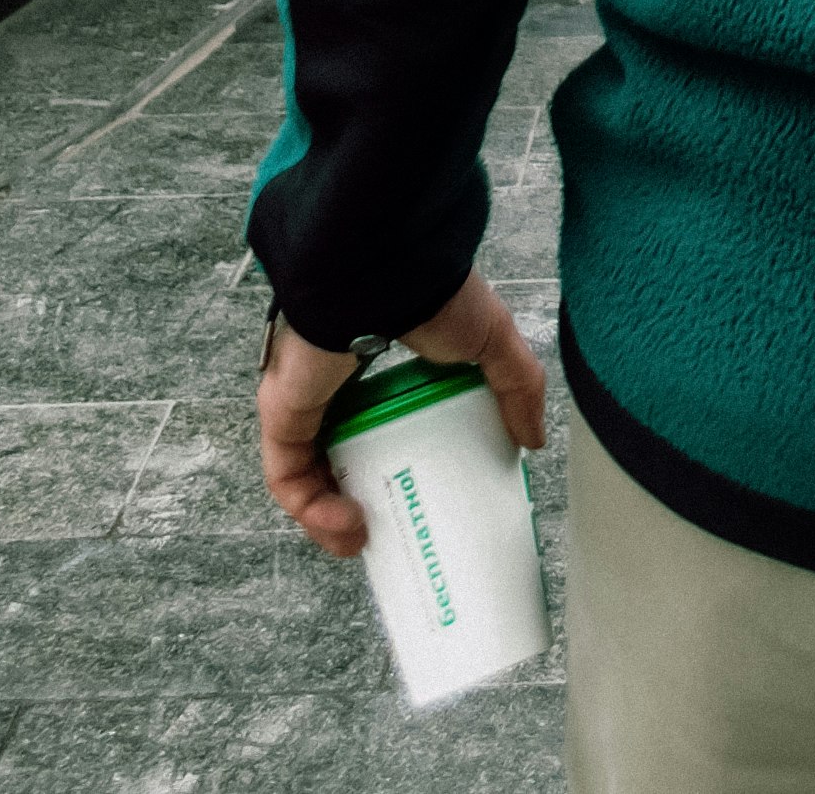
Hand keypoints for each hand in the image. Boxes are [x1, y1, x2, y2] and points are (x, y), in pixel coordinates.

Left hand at [257, 270, 546, 558]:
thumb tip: (533, 440)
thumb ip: (517, 388)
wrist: (389, 273)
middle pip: (337, 458)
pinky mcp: (282, 412)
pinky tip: (348, 527)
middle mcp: (336, 383)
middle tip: (388, 531)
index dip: (392, 464)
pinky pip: (287, 476)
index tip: (417, 495)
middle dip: (358, 501)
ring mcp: (304, 398)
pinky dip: (312, 512)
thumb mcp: (494, 341)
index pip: (376, 423)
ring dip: (330, 520)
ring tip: (364, 541)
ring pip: (305, 475)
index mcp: (380, 365)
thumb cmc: (437, 293)